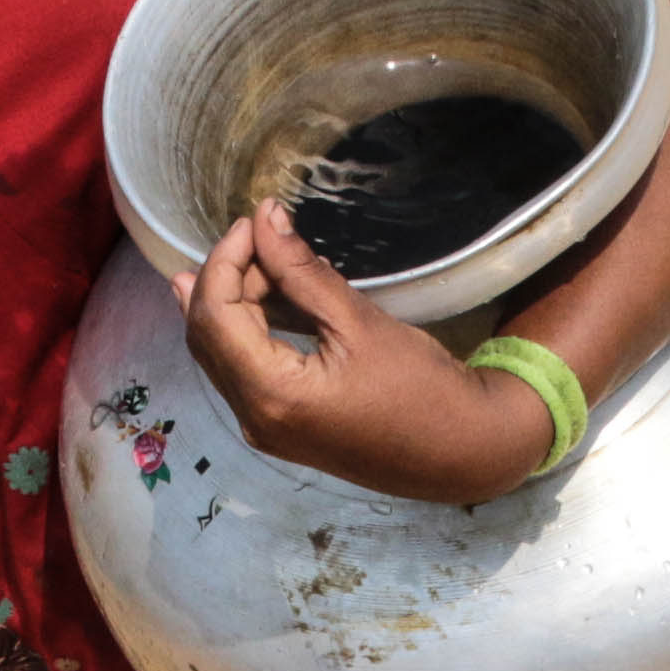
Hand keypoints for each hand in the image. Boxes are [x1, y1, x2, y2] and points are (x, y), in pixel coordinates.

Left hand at [181, 202, 564, 504]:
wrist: (461, 453)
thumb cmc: (421, 389)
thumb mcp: (359, 321)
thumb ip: (301, 271)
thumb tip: (265, 216)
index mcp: (271, 393)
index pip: (215, 315)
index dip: (225, 261)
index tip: (254, 222)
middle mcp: (254, 417)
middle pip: (208, 335)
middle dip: (224, 279)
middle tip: (262, 237)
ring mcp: (265, 428)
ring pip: (222, 353)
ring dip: (235, 302)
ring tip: (265, 259)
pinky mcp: (281, 427)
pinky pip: (245, 370)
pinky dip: (252, 329)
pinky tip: (274, 296)